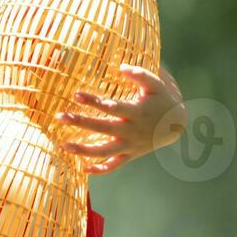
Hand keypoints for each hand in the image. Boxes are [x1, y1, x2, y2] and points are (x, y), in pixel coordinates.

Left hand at [57, 64, 186, 175]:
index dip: (94, 102)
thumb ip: (140, 74)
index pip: (112, 108)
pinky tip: (84, 169)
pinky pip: (114, 165)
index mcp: (136, 112)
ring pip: (105, 152)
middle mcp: (131, 131)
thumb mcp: (156, 83)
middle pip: (103, 128)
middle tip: (60, 116)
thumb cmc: (162, 98)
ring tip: (64, 145)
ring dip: (84, 151)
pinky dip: (100, 170)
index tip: (76, 95)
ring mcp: (130, 145)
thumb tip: (120, 66)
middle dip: (81, 123)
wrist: (177, 123)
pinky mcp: (130, 154)